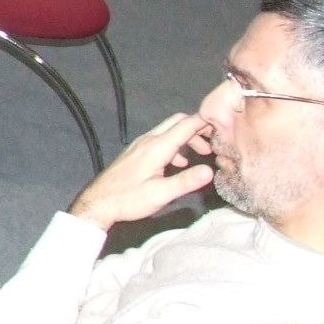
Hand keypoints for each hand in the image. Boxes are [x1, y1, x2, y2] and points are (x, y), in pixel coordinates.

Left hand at [67, 112, 214, 229]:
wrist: (98, 202)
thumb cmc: (128, 199)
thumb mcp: (160, 194)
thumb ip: (185, 182)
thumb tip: (210, 171)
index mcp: (156, 147)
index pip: (186, 124)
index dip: (206, 121)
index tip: (225, 125)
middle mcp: (148, 140)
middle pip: (177, 122)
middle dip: (198, 127)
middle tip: (216, 141)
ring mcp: (141, 145)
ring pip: (169, 131)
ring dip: (187, 138)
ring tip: (204, 153)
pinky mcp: (137, 152)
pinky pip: (161, 140)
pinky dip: (176, 145)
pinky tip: (181, 162)